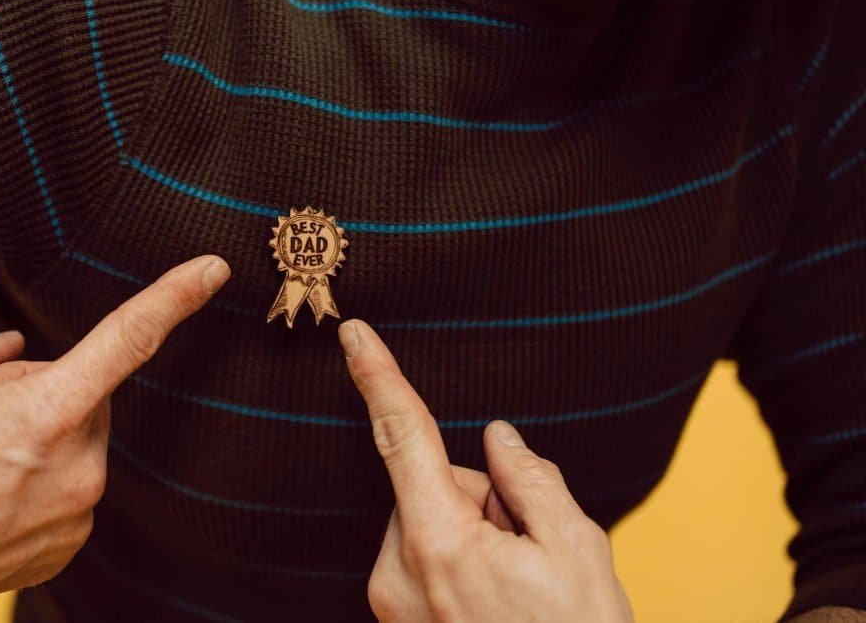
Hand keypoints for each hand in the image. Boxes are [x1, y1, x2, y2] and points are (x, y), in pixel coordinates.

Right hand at [0, 255, 229, 622]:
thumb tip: (16, 351)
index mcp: (45, 414)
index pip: (127, 340)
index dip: (174, 298)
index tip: (214, 270)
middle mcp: (75, 471)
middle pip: (84, 400)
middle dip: (42, 393)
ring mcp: (70, 521)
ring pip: (74, 449)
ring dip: (36, 442)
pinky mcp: (57, 555)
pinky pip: (64, 495)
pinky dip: (33, 486)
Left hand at [338, 320, 632, 622]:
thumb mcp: (578, 550)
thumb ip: (531, 479)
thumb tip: (496, 438)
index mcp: (438, 544)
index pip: (402, 439)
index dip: (379, 379)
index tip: (352, 335)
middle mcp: (397, 571)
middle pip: (432, 485)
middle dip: (480, 496)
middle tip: (532, 548)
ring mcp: (391, 601)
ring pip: (429, 521)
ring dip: (472, 531)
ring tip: (520, 586)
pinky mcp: (395, 617)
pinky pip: (423, 556)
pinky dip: (458, 559)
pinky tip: (496, 599)